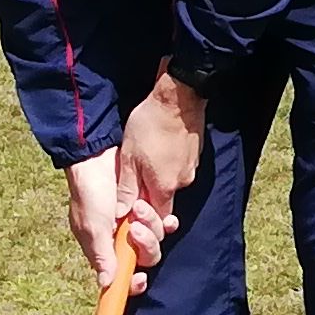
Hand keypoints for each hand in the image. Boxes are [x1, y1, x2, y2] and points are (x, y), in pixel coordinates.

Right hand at [63, 152, 166, 279]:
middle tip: (136, 227)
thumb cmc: (88, 194)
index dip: (133, 284)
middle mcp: (124, 241)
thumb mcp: (92, 226)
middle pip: (146, 258)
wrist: (97, 158)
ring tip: (139, 207)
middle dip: (145, 245)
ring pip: (157, 239)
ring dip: (152, 225)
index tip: (140, 278)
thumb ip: (101, 254)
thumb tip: (106, 283)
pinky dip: (165, 220)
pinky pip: (165, 222)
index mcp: (106, 250)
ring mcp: (138, 224)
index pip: (123, 277)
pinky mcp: (150, 209)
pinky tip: (164, 214)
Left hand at [118, 67, 206, 248]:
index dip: (144, 217)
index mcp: (164, 187)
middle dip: (149, 195)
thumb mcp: (129, 158)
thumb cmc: (150, 125)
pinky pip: (178, 168)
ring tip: (144, 156)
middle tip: (133, 176)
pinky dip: (167, 164)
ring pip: (171, 183)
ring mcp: (191, 168)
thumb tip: (120, 213)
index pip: (157, 217)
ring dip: (157, 176)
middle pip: (164, 200)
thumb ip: (126, 188)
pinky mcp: (194, 155)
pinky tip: (158, 147)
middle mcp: (182, 182)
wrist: (178, 97)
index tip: (131, 208)